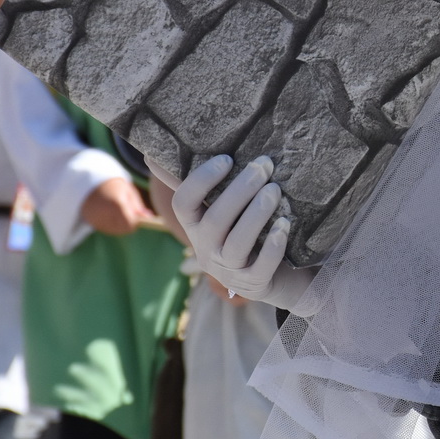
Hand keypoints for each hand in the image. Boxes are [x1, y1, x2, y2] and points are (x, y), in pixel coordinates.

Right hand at [81, 178, 156, 236]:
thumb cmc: (114, 186)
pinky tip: (109, 213)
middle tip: (128, 212)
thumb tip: (149, 217)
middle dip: (129, 223)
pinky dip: (110, 224)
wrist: (88, 182)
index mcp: (117, 204)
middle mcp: (105, 213)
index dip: (137, 222)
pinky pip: (106, 228)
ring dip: (120, 224)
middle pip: (123, 229)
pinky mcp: (90, 222)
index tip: (138, 216)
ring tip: (117, 210)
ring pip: (115, 230)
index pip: (131, 224)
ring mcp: (96, 219)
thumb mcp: (129, 192)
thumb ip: (138, 206)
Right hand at [162, 155, 314, 308]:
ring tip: (275, 189)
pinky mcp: (254, 283)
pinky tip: (284, 224)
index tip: (227, 159)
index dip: (202, 180)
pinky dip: (273, 245)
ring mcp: (229, 270)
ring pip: (237, 243)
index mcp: (195, 227)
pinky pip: (261, 267)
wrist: (275, 277)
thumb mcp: (225, 211)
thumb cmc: (247, 233)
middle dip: (239, 190)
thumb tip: (155, 154)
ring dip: (257, 213)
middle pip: (215, 221)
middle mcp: (207, 250)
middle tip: (264, 166)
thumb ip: (206, 186)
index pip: (184, 204)